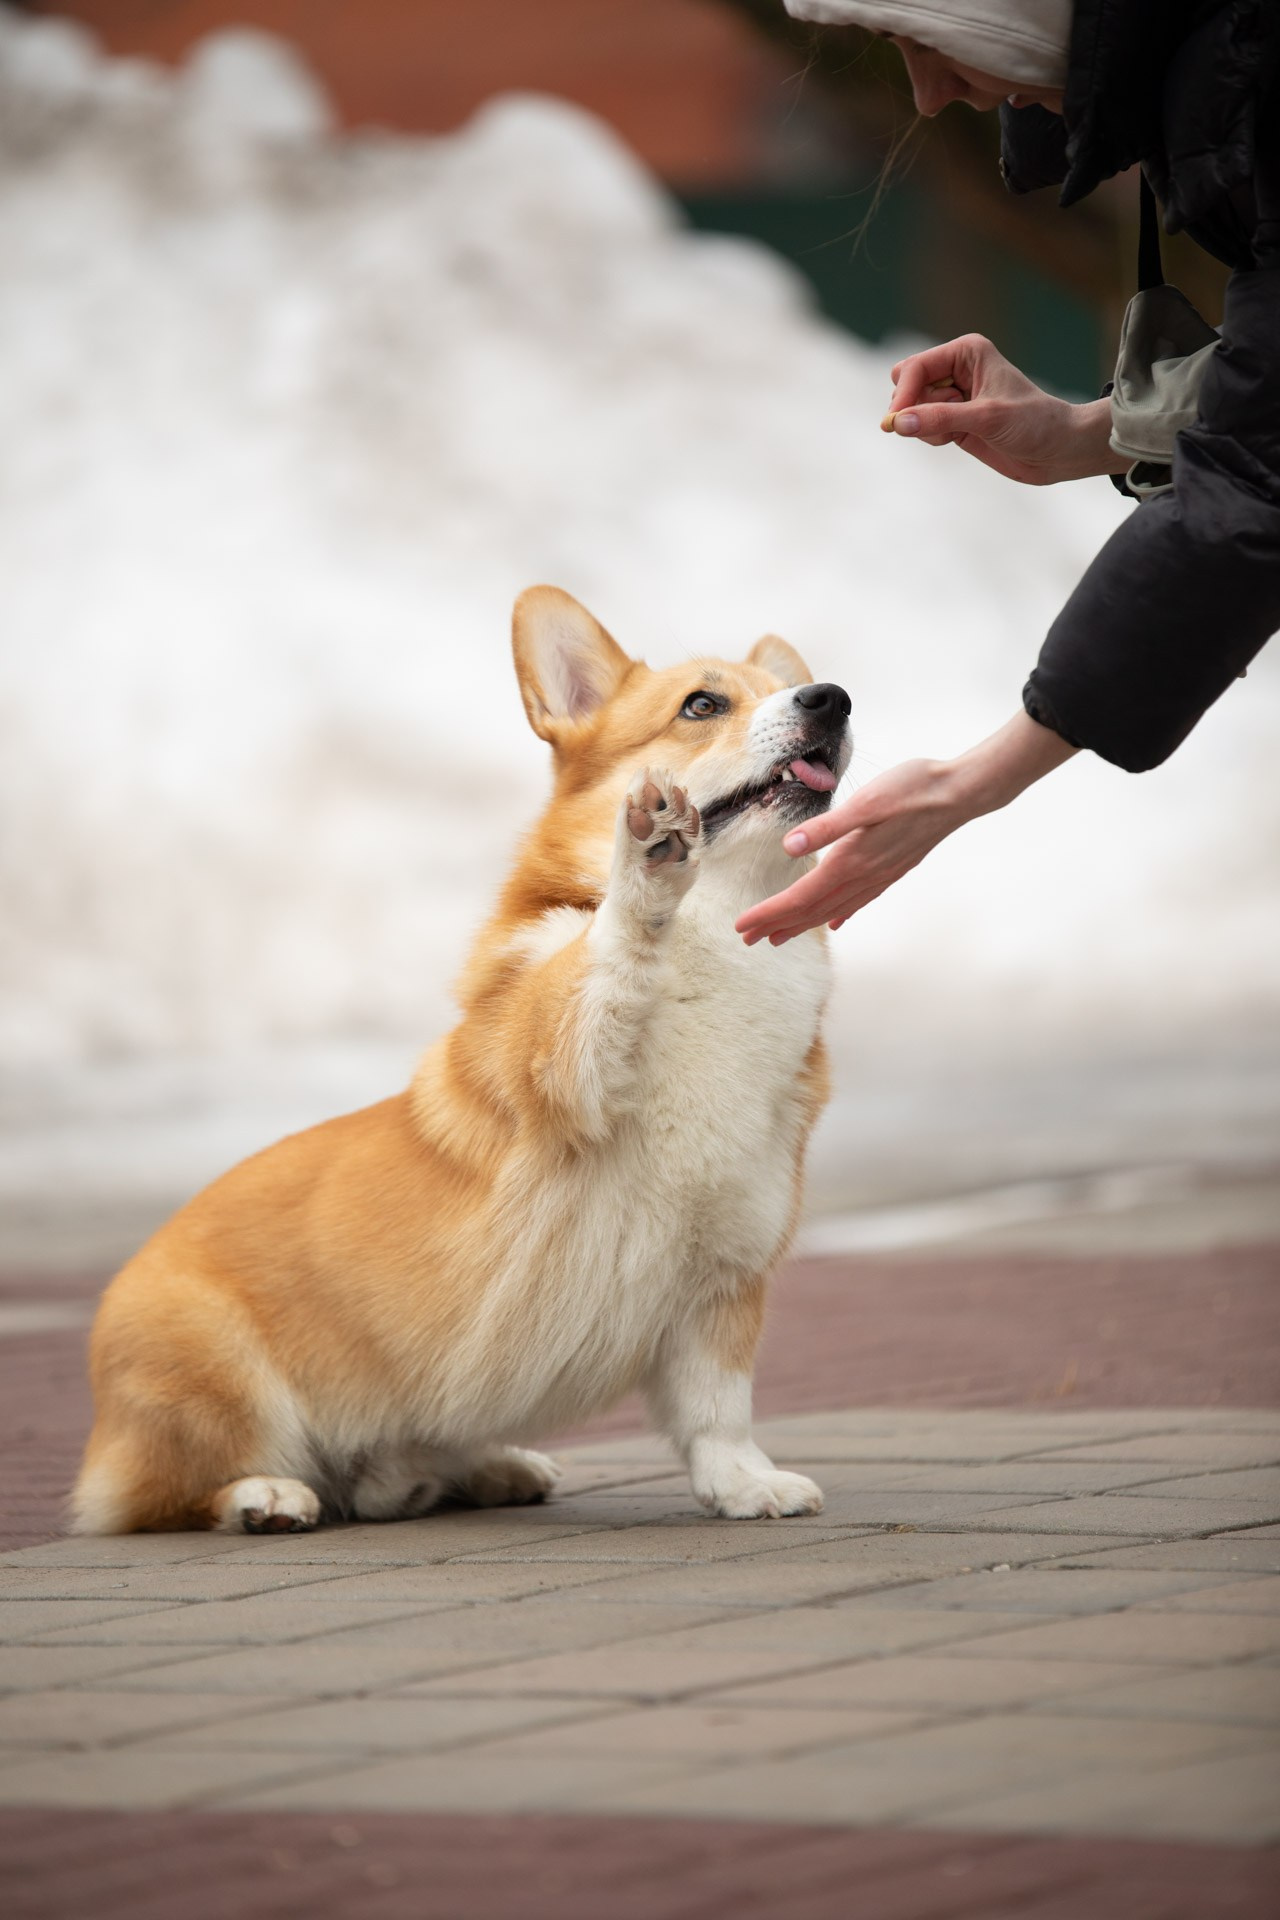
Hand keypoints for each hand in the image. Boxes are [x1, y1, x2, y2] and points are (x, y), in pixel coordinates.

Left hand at [735, 711, 1076, 943]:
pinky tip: (835, 922)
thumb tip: (790, 847)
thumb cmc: (913, 789)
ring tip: (779, 937)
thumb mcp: (867, 801)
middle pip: (812, 910)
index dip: (769, 913)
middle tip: (748, 940)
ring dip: (803, 924)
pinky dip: (840, 913)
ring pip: (833, 909)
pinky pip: (859, 901)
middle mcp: (863, 876)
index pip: (801, 897)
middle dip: (778, 926)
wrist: (960, 793)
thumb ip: (827, 826)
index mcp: (851, 861)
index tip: (741, 926)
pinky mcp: (892, 869)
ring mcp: (879, 876)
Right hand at [882, 335, 1126, 485]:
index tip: (897, 423)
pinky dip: (931, 437)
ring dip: (926, 425)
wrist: (1058, 450)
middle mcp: (956, 369)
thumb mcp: (986, 418)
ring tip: (959, 432)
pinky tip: (958, 440)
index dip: (904, 395)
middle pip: (906, 384)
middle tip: (940, 424)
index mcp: (966, 352)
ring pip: (911, 408)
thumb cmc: (1033, 424)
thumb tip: (897, 424)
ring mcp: (952, 395)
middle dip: (914, 407)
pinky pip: (921, 427)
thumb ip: (940, 419)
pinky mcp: (952, 420)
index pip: (916, 368)